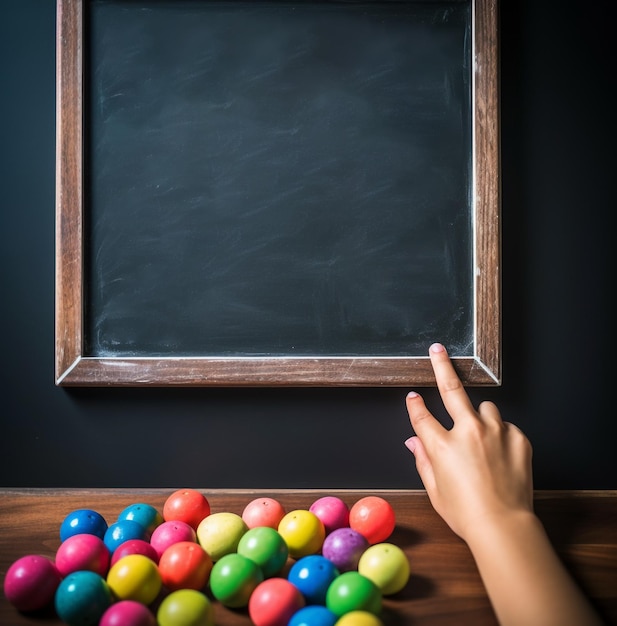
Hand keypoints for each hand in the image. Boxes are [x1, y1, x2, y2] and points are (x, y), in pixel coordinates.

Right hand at [405, 343, 533, 540]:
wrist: (504, 526)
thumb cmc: (466, 513)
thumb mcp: (434, 489)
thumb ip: (422, 458)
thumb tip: (413, 440)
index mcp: (441, 445)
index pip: (421, 415)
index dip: (414, 404)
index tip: (413, 397)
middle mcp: (467, 432)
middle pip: (452, 390)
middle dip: (442, 366)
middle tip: (438, 351)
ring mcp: (495, 432)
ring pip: (486, 408)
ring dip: (481, 416)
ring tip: (482, 437)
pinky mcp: (518, 439)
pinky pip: (506, 427)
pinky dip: (501, 435)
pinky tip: (500, 455)